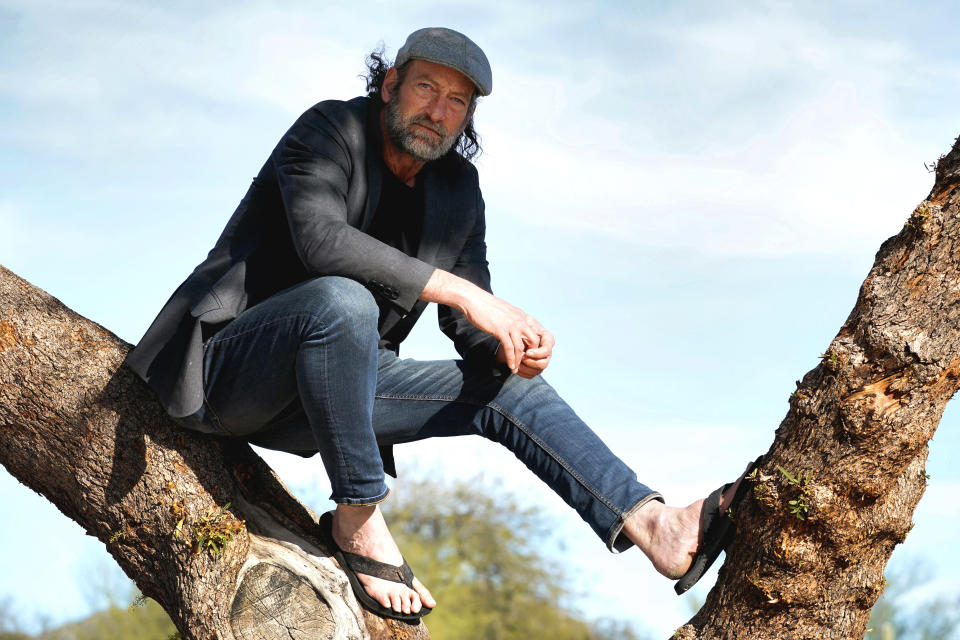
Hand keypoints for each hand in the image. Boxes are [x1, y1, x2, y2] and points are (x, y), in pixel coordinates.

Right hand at [420, 269, 552, 374]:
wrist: (473, 299)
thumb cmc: (485, 307)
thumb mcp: (503, 313)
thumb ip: (510, 321)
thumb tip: (510, 329)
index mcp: (521, 316)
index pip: (534, 334)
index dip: (533, 348)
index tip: (527, 357)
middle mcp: (519, 320)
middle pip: (533, 341)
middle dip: (530, 355)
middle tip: (524, 365)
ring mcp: (510, 325)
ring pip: (520, 347)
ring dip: (519, 361)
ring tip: (515, 370)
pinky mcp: (500, 329)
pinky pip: (509, 348)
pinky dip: (511, 359)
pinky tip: (510, 366)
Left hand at [495, 328, 553, 377]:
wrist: (509, 335)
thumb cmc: (517, 326)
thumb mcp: (522, 323)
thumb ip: (528, 327)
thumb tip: (529, 332)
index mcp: (547, 339)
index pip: (548, 349)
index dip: (539, 353)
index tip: (528, 352)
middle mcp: (546, 351)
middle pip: (544, 363)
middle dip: (532, 363)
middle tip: (521, 359)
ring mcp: (541, 360)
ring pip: (538, 371)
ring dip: (526, 368)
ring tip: (516, 363)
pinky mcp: (534, 368)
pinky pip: (531, 375)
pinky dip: (523, 373)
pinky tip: (516, 368)